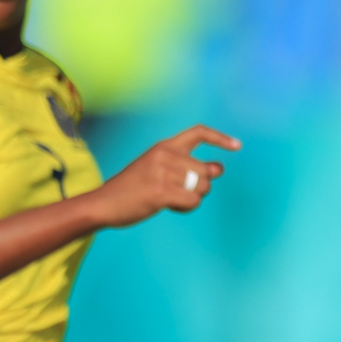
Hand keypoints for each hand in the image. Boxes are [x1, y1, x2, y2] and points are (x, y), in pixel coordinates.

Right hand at [95, 124, 241, 226]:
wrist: (103, 203)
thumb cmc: (131, 189)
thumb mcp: (158, 170)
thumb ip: (187, 167)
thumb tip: (220, 168)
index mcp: (164, 146)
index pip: (198, 133)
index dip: (220, 139)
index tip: (237, 146)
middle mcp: (165, 155)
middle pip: (205, 169)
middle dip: (201, 185)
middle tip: (182, 193)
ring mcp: (163, 172)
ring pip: (201, 187)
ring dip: (192, 198)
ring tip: (172, 200)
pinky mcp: (161, 191)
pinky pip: (192, 202)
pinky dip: (186, 208)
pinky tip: (170, 207)